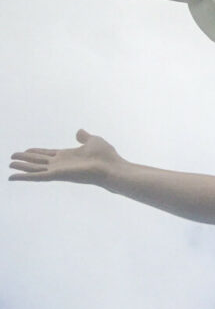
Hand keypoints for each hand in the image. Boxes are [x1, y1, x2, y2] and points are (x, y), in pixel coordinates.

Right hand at [9, 129, 124, 185]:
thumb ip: (84, 137)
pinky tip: (11, 177)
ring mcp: (58, 170)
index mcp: (67, 155)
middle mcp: (61, 164)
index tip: (26, 150)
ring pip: (34, 169)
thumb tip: (79, 131)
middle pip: (38, 161)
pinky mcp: (57, 176)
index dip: (36, 152)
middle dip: (25, 159)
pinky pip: (36, 177)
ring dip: (21, 167)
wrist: (111, 167)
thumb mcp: (93, 141)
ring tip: (9, 164)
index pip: (47, 154)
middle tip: (11, 157)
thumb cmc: (105, 156)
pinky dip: (23, 177)